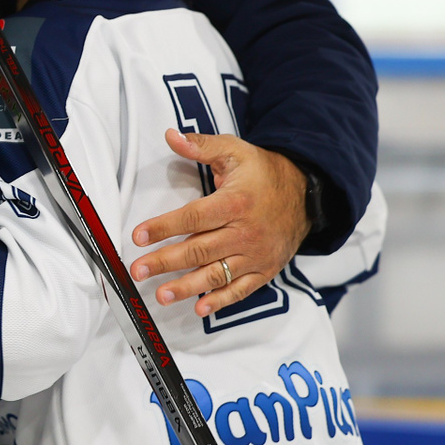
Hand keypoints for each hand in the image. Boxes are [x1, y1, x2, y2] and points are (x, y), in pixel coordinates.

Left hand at [128, 128, 310, 316]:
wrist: (306, 193)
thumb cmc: (262, 172)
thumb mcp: (235, 150)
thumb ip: (201, 145)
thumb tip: (170, 136)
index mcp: (235, 202)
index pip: (193, 217)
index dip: (164, 227)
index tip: (139, 235)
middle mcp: (245, 232)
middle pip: (200, 250)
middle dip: (166, 261)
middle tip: (138, 270)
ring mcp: (256, 254)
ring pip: (217, 274)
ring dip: (187, 286)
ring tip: (161, 294)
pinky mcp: (265, 269)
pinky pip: (241, 289)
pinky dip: (221, 301)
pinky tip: (200, 308)